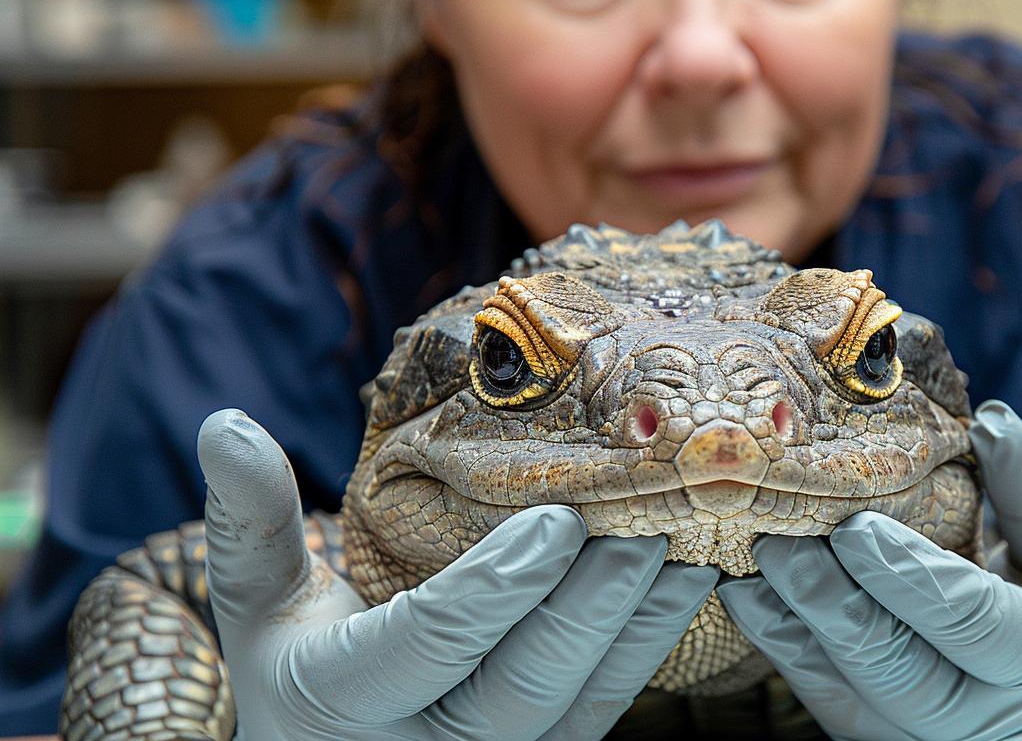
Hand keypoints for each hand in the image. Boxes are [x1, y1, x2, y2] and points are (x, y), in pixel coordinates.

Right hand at [198, 409, 715, 740]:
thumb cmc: (295, 664)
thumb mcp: (259, 602)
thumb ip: (249, 520)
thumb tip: (224, 422)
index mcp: (340, 702)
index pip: (429, 645)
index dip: (496, 587)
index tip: (554, 521)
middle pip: (521, 685)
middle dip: (587, 606)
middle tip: (643, 526)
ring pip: (577, 706)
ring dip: (637, 626)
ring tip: (684, 547)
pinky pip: (602, 711)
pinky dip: (646, 648)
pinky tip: (684, 584)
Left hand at [717, 400, 1021, 740]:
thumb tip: (992, 421)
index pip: (976, 623)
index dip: (911, 578)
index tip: (856, 530)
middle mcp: (990, 718)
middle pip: (900, 672)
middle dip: (834, 606)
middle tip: (782, 544)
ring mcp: (930, 740)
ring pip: (851, 697)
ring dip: (793, 629)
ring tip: (755, 565)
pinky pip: (825, 703)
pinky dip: (783, 649)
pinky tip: (748, 598)